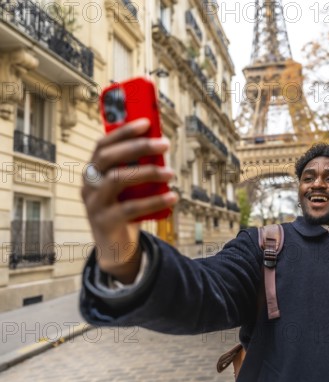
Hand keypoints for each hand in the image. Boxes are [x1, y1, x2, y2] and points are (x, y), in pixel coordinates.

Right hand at [81, 118, 176, 282]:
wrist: (114, 245)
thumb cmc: (125, 207)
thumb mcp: (130, 186)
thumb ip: (137, 168)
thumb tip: (161, 146)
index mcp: (93, 170)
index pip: (103, 144)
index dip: (123, 131)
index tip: (147, 122)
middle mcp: (89, 184)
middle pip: (108, 158)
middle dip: (138, 147)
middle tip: (165, 144)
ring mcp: (94, 203)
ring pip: (117, 179)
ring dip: (147, 172)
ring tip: (171, 173)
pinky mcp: (105, 222)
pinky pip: (130, 208)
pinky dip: (154, 201)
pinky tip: (172, 196)